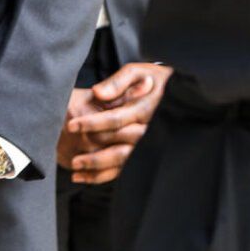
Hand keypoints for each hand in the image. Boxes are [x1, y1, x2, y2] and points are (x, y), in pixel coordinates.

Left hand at [61, 62, 171, 184]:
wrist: (178, 90)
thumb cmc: (151, 78)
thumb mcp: (136, 72)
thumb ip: (117, 83)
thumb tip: (97, 93)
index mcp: (145, 109)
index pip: (116, 119)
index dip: (92, 123)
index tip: (71, 126)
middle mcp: (149, 130)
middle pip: (120, 145)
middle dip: (95, 154)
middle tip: (71, 158)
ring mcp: (149, 144)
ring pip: (124, 162)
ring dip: (99, 169)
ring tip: (76, 171)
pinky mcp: (146, 152)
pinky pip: (127, 168)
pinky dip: (106, 175)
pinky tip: (86, 178)